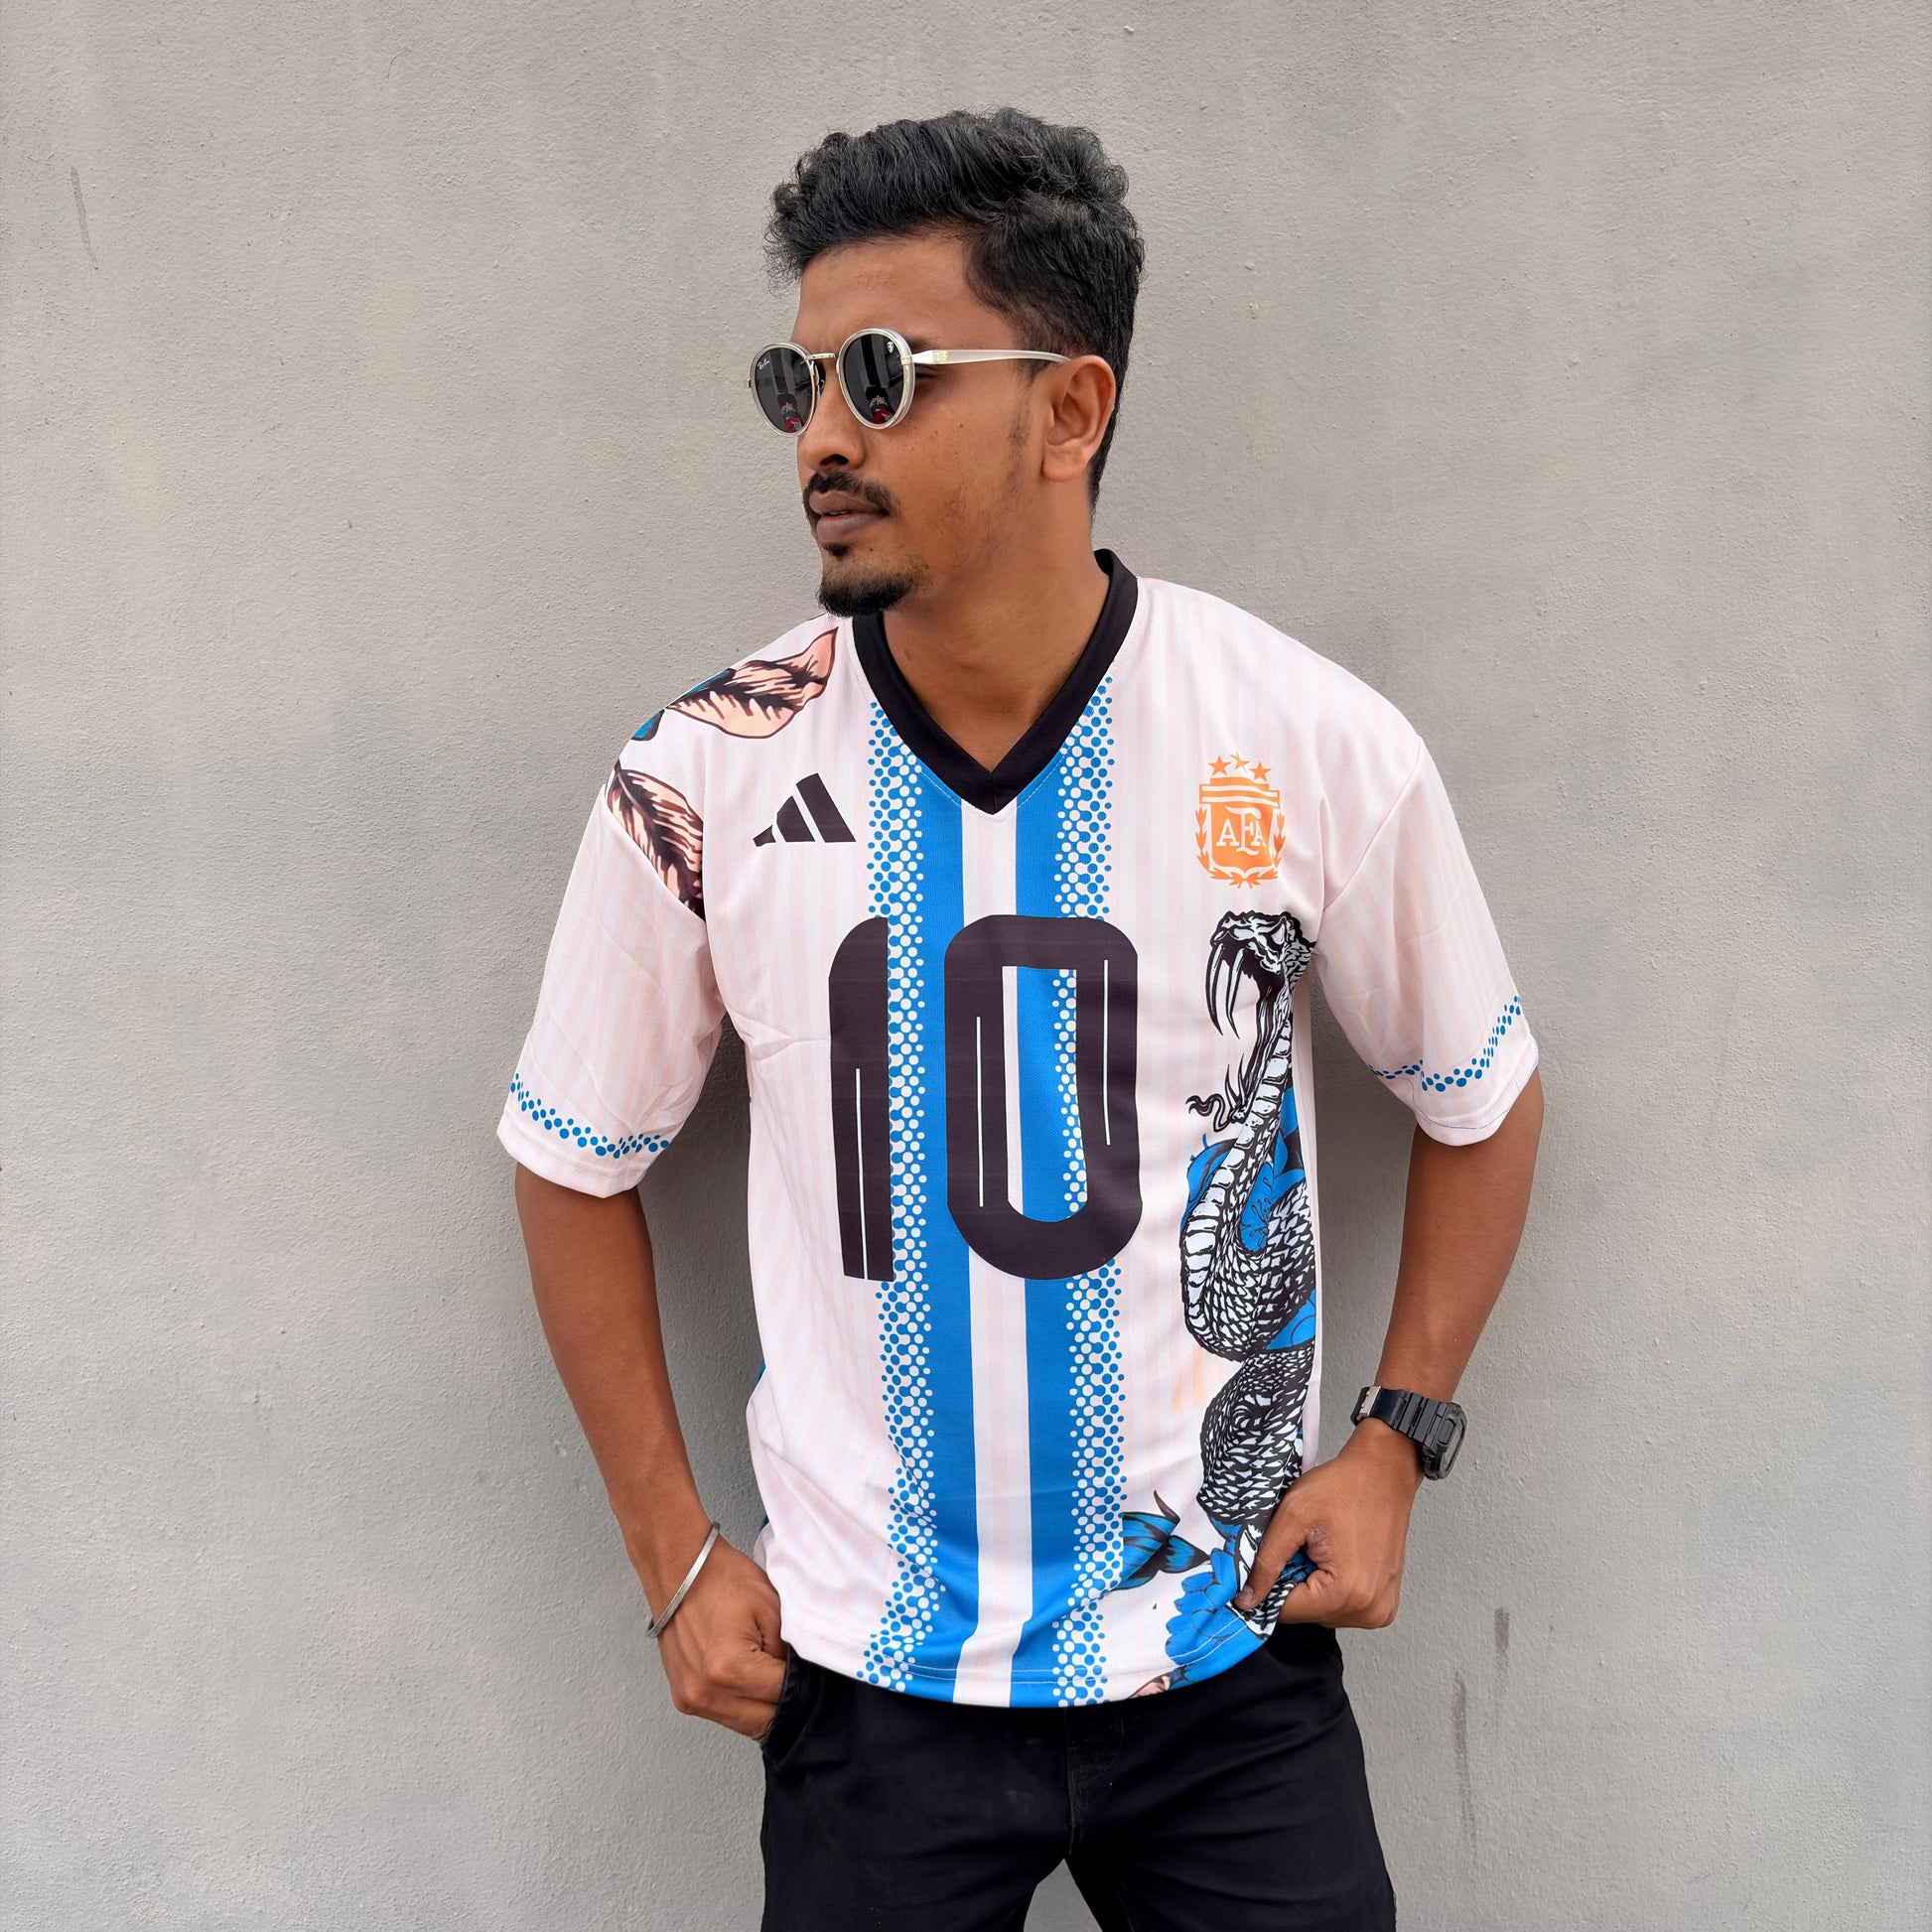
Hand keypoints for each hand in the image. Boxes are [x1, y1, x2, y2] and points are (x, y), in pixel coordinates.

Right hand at [643, 1535, 788, 1738]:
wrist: (679, 1570)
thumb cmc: (721, 1579)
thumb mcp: (772, 1607)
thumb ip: (789, 1651)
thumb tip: (800, 1679)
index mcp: (730, 1669)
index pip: (783, 1697)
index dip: (801, 1683)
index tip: (805, 1671)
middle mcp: (706, 1692)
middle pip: (766, 1722)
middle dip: (784, 1701)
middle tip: (788, 1673)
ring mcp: (692, 1699)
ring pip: (747, 1726)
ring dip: (762, 1706)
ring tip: (764, 1670)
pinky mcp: (684, 1700)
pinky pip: (726, 1716)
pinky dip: (742, 1703)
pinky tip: (745, 1676)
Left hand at [1234, 1422, 1423, 1628]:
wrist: (1383, 1473)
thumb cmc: (1342, 1487)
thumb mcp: (1292, 1516)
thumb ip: (1265, 1561)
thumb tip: (1245, 1600)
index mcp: (1347, 1593)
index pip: (1285, 1612)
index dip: (1267, 1586)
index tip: (1266, 1562)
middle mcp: (1368, 1611)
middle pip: (1305, 1614)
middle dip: (1292, 1582)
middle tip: (1300, 1547)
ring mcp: (1379, 1611)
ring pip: (1323, 1612)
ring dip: (1312, 1587)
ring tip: (1320, 1550)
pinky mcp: (1384, 1605)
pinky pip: (1343, 1608)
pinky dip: (1332, 1588)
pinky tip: (1336, 1558)